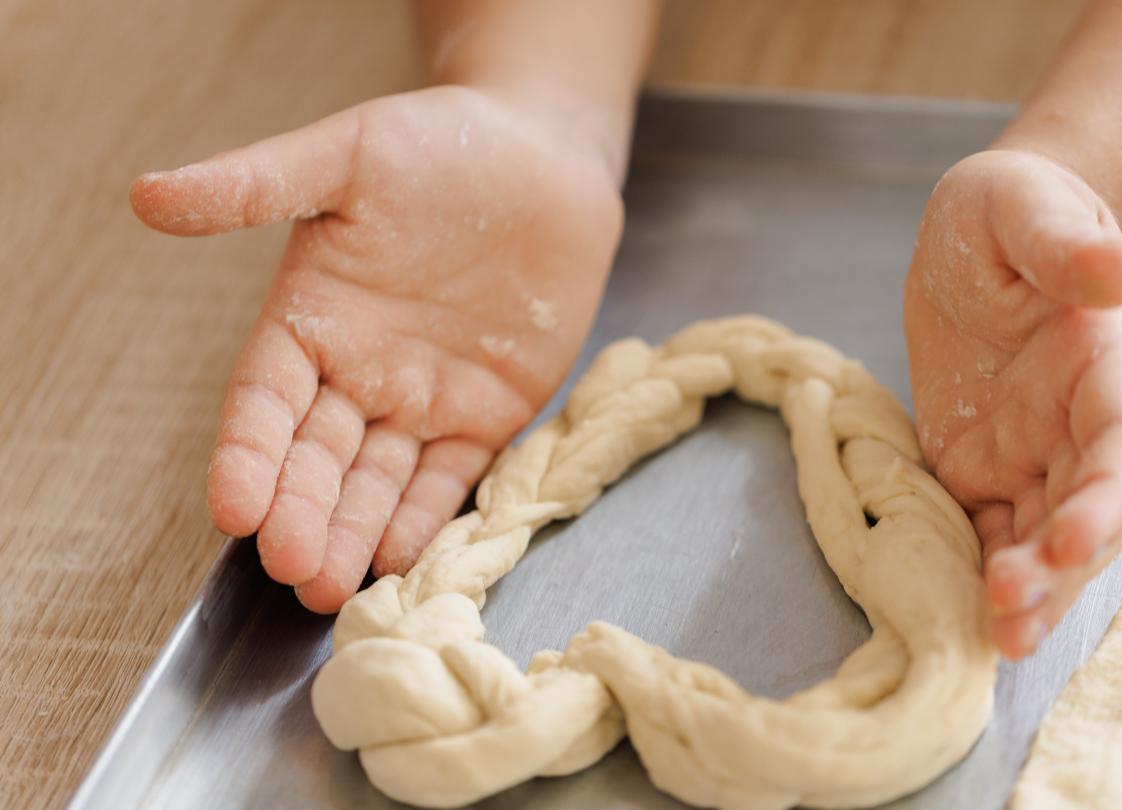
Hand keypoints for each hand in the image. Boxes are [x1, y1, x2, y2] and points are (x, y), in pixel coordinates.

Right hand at [131, 86, 622, 611]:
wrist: (542, 156)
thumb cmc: (438, 145)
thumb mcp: (343, 157)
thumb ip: (252, 184)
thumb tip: (147, 195)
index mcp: (309, 320)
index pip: (264, 402)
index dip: (247, 455)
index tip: (231, 507)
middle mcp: (358, 372)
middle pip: (317, 459)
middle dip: (301, 514)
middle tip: (290, 567)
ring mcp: (423, 400)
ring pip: (377, 482)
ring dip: (354, 535)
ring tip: (331, 588)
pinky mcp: (487, 415)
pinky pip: (451, 477)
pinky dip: (427, 518)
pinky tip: (402, 560)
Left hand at [903, 150, 1121, 658]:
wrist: (978, 238)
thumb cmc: (1012, 211)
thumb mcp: (1028, 207)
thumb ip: (1067, 245)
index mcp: (1102, 366)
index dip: (1105, 497)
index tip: (1070, 537)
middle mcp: (1077, 426)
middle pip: (1087, 511)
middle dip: (1060, 568)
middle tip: (1011, 607)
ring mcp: (1031, 456)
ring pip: (1040, 539)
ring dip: (1027, 591)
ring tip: (996, 638)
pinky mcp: (980, 472)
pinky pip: (985, 534)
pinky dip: (976, 576)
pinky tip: (961, 617)